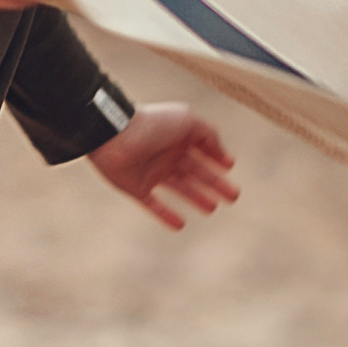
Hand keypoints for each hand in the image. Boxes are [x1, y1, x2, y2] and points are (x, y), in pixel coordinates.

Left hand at [88, 102, 238, 231]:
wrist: (114, 136)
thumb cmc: (152, 125)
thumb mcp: (188, 121)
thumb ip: (209, 134)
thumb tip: (222, 154)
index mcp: (178, 137)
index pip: (202, 149)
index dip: (216, 156)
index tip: (229, 166)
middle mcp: (166, 155)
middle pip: (196, 172)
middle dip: (215, 183)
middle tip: (233, 196)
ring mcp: (151, 172)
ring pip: (180, 188)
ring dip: (197, 198)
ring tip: (212, 209)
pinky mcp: (137, 188)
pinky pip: (153, 205)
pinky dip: (165, 215)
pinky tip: (180, 225)